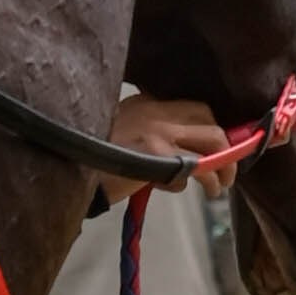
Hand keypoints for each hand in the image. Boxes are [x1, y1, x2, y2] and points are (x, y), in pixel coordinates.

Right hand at [99, 95, 237, 201]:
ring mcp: (157, 130)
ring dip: (224, 165)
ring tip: (219, 186)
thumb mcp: (123, 134)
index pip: (191, 106)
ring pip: (212, 138)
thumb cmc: (95, 160)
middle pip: (207, 116)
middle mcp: (153, 110)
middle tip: (224, 168)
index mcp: (144, 102)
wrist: (71, 173)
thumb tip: (191, 155)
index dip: (211, 126)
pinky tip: (202, 192)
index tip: (217, 147)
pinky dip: (206, 181)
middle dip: (223, 144)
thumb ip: (152, 135)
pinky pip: (198, 167)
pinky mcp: (158, 155)